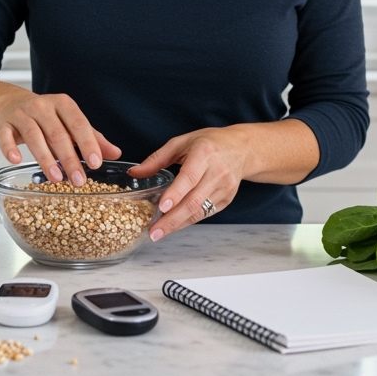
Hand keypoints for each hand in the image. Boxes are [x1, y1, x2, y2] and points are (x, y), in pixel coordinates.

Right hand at [0, 91, 121, 186]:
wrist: (10, 104)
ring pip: (33, 136)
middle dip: (69, 158)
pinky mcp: (4, 123)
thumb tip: (115, 153)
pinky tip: (17, 160)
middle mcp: (42, 106)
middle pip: (57, 133)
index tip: (96, 163)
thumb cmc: (44, 117)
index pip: (78, 123)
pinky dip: (10, 148)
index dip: (88, 143)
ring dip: (46, 159)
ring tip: (56, 178)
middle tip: (79, 180)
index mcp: (63, 104)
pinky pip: (5, 136)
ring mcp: (21, 114)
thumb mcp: (69, 122)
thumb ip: (91, 137)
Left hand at [128, 127, 247, 240]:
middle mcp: (217, 171)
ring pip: (199, 211)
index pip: (189, 177)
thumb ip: (156, 159)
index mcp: (204, 154)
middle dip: (172, 219)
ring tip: (159, 232)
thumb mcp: (181, 143)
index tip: (162, 207)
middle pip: (194, 200)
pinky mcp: (227, 199)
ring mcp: (224, 188)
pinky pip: (205, 213)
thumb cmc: (209, 143)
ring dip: (178, 224)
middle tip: (154, 232)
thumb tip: (134, 174)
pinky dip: (188, 220)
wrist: (242, 149)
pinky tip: (174, 225)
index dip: (175, 194)